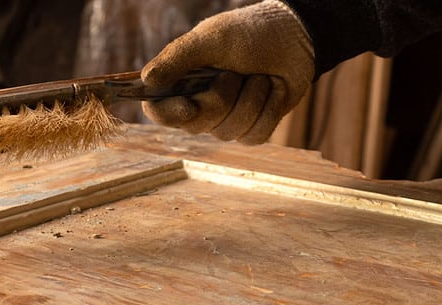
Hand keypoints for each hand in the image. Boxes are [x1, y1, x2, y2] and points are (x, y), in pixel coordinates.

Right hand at [141, 0, 313, 143]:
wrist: (295, 37)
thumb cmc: (249, 33)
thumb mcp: (211, 39)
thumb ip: (178, 58)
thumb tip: (146, 79)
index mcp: (182, 84)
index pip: (160, 112)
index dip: (169, 115)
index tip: (189, 105)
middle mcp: (200, 106)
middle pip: (197, 125)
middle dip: (221, 99)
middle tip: (234, 74)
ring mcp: (227, 120)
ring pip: (229, 131)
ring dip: (251, 100)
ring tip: (259, 77)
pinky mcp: (253, 128)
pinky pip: (255, 135)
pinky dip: (270, 109)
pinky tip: (274, 89)